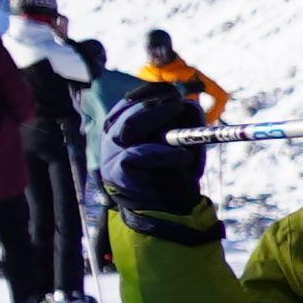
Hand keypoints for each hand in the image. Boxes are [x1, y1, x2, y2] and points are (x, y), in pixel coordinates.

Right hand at [106, 86, 216, 232]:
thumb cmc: (175, 172)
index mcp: (123, 126)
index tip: (172, 92)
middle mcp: (113, 137)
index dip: (149, 93)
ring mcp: (112, 154)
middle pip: (128, 110)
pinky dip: (164, 154)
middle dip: (156, 104)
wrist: (170, 210)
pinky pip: (138, 154)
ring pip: (129, 125)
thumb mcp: (180, 142)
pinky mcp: (118, 172)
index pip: (129, 101)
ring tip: (181, 126)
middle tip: (179, 104)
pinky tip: (184, 157)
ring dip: (158, 118)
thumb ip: (183, 122)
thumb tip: (190, 104)